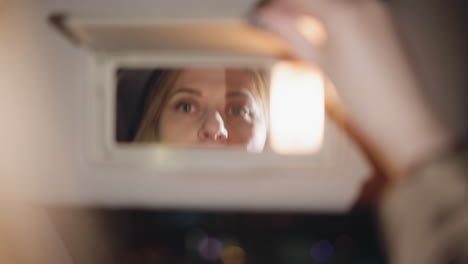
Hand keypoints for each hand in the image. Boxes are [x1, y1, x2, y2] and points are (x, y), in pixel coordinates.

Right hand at [256, 0, 453, 179]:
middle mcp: (363, 6)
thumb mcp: (320, 65)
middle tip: (274, 21)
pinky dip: (332, 16)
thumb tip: (267, 20)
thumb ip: (291, 36)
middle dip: (292, 7)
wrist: (402, 119)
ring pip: (334, 3)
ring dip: (312, 11)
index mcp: (342, 14)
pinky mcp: (385, 23)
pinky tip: (322, 33)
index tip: (261, 14)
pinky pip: (351, 10)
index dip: (274, 6)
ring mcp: (377, 13)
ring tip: (295, 29)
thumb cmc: (364, 100)